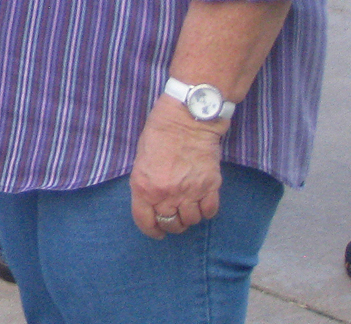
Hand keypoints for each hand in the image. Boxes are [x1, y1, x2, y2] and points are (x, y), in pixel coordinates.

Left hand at [129, 96, 225, 238]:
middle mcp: (166, 193)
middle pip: (171, 224)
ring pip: (191, 221)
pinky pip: (210, 211)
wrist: (187, 119)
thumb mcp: (141, 159)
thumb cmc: (160, 133)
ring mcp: (189, 191)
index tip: (157, 232)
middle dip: (172, 225)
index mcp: (144, 186)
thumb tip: (152, 201)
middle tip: (175, 218)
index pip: (145, 221)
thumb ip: (146, 183)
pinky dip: (207, 211)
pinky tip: (203, 202)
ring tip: (189, 207)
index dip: (152, 230)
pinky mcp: (210, 186)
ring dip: (190, 217)